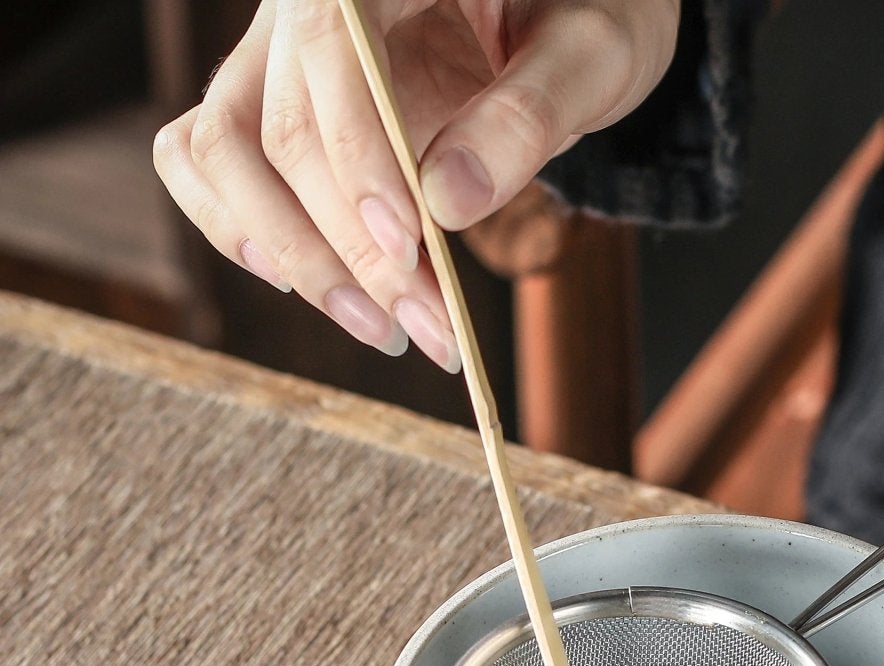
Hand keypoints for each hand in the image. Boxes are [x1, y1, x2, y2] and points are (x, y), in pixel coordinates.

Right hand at [153, 0, 680, 367]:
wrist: (561, 11)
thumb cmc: (583, 13)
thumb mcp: (594, 51)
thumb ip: (527, 116)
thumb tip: (448, 202)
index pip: (331, 52)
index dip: (359, 161)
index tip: (409, 251)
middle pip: (277, 129)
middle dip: (351, 251)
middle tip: (433, 333)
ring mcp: (273, 50)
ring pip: (221, 152)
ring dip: (292, 257)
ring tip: (384, 330)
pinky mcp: (269, 100)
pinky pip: (207, 160)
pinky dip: (243, 230)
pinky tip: (315, 288)